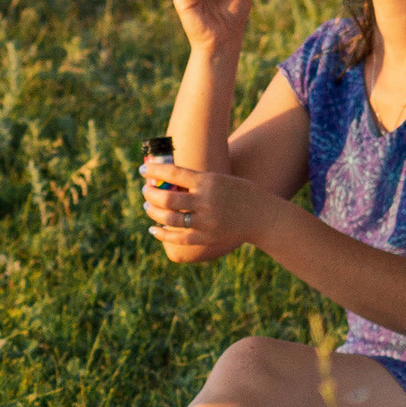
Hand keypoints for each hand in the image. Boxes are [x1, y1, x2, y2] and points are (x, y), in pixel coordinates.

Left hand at [139, 161, 275, 253]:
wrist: (263, 216)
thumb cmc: (240, 193)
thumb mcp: (220, 179)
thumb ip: (196, 180)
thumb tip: (167, 178)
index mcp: (208, 182)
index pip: (173, 173)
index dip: (154, 171)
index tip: (142, 168)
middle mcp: (205, 201)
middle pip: (167, 198)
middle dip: (150, 193)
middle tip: (144, 190)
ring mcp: (205, 221)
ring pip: (169, 218)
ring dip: (153, 212)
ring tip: (147, 206)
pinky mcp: (207, 238)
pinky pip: (179, 238)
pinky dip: (162, 234)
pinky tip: (153, 229)